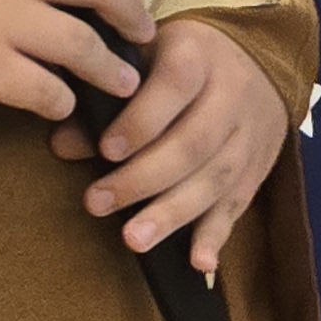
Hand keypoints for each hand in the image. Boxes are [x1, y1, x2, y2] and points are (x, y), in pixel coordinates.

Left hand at [44, 18, 290, 273]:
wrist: (258, 62)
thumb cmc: (184, 60)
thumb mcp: (146, 59)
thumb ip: (104, 97)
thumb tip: (62, 144)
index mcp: (198, 57)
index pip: (174, 85)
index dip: (141, 120)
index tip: (106, 149)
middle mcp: (230, 96)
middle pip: (192, 143)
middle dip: (143, 178)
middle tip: (98, 203)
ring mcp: (247, 137)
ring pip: (214, 179)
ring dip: (172, 213)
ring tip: (134, 239)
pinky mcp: (255, 171)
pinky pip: (238, 205)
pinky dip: (217, 235)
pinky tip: (198, 263)